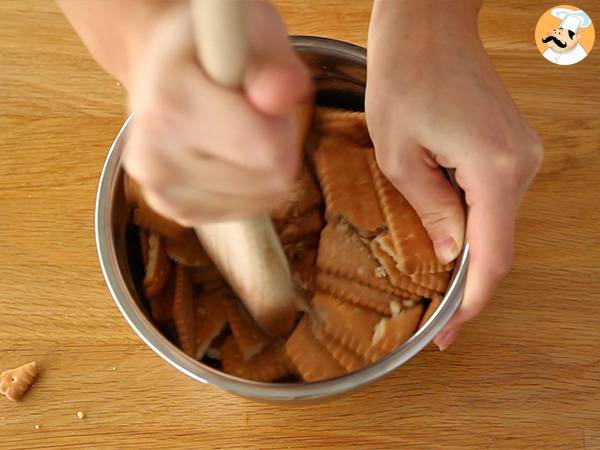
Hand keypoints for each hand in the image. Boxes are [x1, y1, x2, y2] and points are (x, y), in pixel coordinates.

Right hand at [119, 1, 310, 224]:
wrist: (159, 68)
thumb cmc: (209, 46)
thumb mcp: (248, 32)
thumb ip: (273, 63)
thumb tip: (283, 94)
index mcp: (171, 104)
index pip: (267, 152)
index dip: (281, 126)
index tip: (262, 98)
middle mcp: (154, 157)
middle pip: (268, 181)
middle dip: (275, 147)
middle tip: (247, 113)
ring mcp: (159, 190)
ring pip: (259, 201)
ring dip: (262, 169)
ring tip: (233, 130)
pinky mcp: (171, 210)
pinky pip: (242, 212)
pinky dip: (248, 188)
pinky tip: (225, 156)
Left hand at [366, 0, 542, 349]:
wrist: (426, 26)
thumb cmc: (403, 78)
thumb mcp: (399, 155)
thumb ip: (431, 210)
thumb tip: (454, 256)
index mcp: (494, 169)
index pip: (493, 256)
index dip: (471, 302)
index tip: (447, 331)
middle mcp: (521, 165)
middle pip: (497, 244)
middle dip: (464, 283)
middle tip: (431, 316)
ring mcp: (522, 155)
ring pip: (496, 224)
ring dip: (465, 253)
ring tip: (431, 281)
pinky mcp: (511, 148)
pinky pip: (494, 201)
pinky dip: (471, 225)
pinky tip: (445, 238)